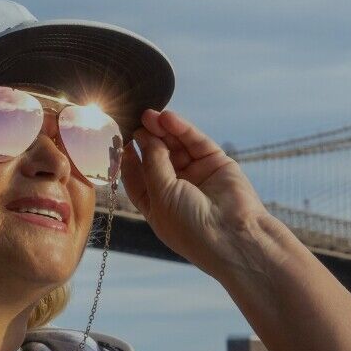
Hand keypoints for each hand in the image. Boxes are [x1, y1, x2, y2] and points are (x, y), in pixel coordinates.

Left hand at [118, 109, 275, 278]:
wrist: (231, 235)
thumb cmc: (191, 227)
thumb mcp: (161, 195)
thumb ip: (152, 163)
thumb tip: (145, 136)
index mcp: (158, 205)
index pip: (137, 176)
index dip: (128, 157)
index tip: (119, 139)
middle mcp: (176, 189)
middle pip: (156, 157)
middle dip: (146, 139)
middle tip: (137, 121)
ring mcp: (197, 175)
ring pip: (176, 146)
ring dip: (162, 130)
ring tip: (150, 115)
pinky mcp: (215, 163)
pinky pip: (195, 142)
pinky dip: (182, 129)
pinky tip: (169, 118)